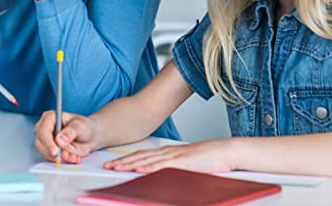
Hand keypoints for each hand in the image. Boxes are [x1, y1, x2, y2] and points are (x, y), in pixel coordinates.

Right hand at [35, 110, 98, 163]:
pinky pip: (52, 159)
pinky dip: (63, 161)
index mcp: (50, 118)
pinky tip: (73, 157)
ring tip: (74, 155)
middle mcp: (46, 129)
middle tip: (67, 156)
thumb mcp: (81, 126)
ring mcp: (47, 141)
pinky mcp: (50, 151)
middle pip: (41, 144)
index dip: (48, 142)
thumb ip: (71, 131)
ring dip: (60, 158)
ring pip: (46, 153)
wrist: (89, 137)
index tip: (55, 151)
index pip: (43, 130)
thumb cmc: (84, 126)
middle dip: (54, 153)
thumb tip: (59, 139)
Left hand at [103, 140, 234, 173]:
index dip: (127, 159)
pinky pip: (162, 165)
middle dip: (122, 162)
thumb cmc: (209, 160)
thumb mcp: (187, 166)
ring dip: (130, 164)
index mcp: (168, 153)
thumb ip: (174, 170)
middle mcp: (168, 153)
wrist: (224, 152)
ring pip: (147, 161)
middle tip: (107, 166)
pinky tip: (139, 169)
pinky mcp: (181, 162)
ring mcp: (174, 156)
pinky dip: (149, 167)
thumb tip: (162, 178)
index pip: (143, 156)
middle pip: (140, 157)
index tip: (114, 163)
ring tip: (116, 168)